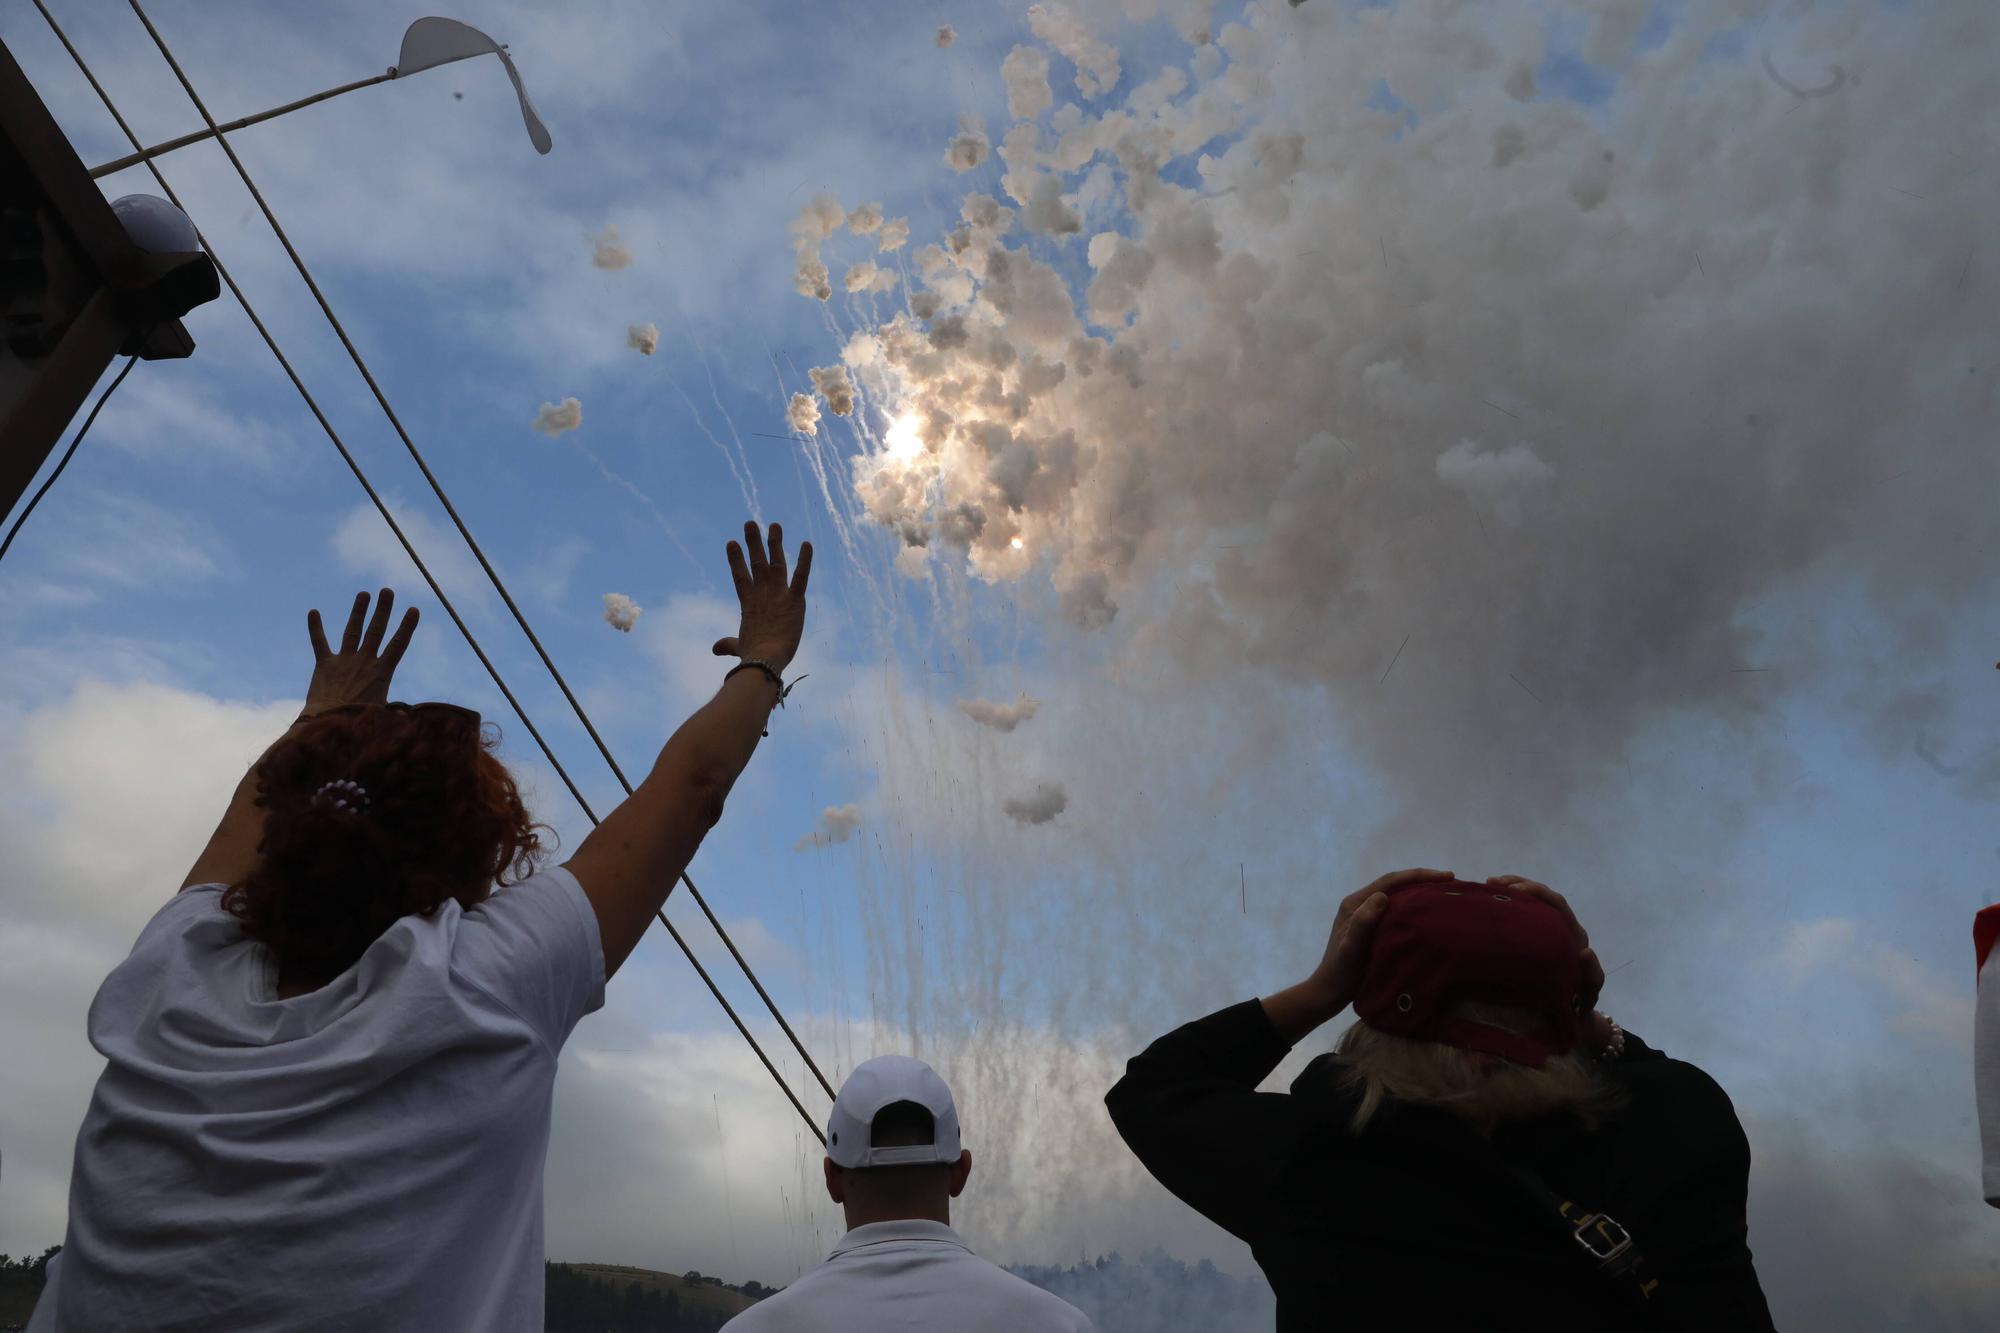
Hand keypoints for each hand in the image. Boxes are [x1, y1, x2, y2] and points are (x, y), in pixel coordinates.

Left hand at [304, 589, 418, 714]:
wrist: (327, 723)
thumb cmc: (358, 723)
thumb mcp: (383, 713)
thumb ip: (396, 709)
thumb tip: (409, 714)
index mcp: (382, 672)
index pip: (399, 644)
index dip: (407, 626)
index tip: (413, 610)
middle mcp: (364, 662)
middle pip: (376, 630)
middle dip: (383, 609)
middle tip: (387, 591)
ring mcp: (344, 661)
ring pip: (352, 630)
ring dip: (358, 611)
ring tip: (363, 594)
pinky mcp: (324, 664)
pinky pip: (319, 642)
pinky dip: (315, 627)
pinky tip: (313, 612)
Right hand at [711, 521, 811, 670]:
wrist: (764, 659)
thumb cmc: (752, 655)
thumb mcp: (739, 646)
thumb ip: (728, 644)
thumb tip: (715, 649)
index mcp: (749, 603)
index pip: (740, 576)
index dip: (736, 560)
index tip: (731, 543)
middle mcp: (762, 594)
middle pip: (757, 563)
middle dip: (754, 542)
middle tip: (750, 523)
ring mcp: (778, 595)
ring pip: (776, 563)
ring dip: (775, 543)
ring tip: (774, 524)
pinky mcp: (795, 600)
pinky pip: (801, 576)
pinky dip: (805, 560)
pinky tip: (807, 543)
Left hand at [1306, 867, 1453, 1014]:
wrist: (1330, 991)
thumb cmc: (1341, 971)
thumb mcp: (1352, 947)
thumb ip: (1364, 921)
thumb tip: (1383, 896)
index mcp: (1355, 902)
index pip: (1390, 881)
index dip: (1418, 876)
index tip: (1445, 876)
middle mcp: (1361, 904)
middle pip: (1396, 885)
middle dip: (1423, 880)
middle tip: (1451, 882)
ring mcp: (1367, 916)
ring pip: (1398, 897)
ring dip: (1420, 893)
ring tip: (1445, 894)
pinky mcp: (1374, 929)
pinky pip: (1398, 912)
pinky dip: (1414, 909)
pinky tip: (1429, 915)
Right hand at [1483, 873, 1606, 1017]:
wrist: (1572, 1016)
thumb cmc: (1578, 1005)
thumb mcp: (1588, 993)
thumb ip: (1592, 975)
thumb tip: (1585, 951)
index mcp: (1573, 938)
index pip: (1558, 906)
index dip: (1539, 893)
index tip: (1515, 890)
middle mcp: (1562, 930)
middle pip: (1543, 897)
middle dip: (1520, 885)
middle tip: (1494, 883)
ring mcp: (1547, 933)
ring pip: (1532, 902)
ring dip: (1512, 889)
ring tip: (1489, 884)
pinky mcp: (1532, 938)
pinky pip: (1521, 915)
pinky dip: (1507, 904)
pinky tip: (1489, 901)